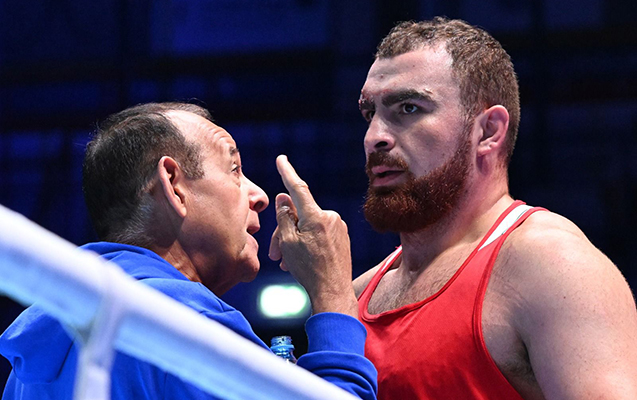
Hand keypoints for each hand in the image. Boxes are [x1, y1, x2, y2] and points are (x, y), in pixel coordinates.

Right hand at [269, 155, 357, 317]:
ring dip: (295, 241)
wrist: (334, 292)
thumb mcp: (288, 242)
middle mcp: (330, 217)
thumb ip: (285, 216)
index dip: (287, 172)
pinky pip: (320, 233)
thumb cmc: (309, 270)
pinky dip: (308, 243)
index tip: (281, 159)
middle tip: (275, 254)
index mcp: (316, 216)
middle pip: (299, 216)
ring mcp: (339, 226)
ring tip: (287, 262)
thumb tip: (284, 197)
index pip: (298, 188)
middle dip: (284, 232)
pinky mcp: (343, 237)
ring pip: (308, 226)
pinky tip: (302, 261)